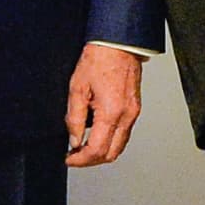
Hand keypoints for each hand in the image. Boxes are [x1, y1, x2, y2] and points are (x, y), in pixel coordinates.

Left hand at [64, 41, 144, 167]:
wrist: (118, 43)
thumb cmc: (98, 60)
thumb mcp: (77, 88)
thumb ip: (73, 117)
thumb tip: (74, 140)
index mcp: (111, 112)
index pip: (97, 150)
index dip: (80, 159)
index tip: (69, 158)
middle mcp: (126, 116)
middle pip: (111, 154)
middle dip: (91, 160)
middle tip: (75, 155)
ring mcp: (134, 113)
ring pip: (120, 146)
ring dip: (102, 152)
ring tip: (83, 146)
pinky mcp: (135, 109)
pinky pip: (124, 134)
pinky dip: (110, 140)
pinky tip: (96, 133)